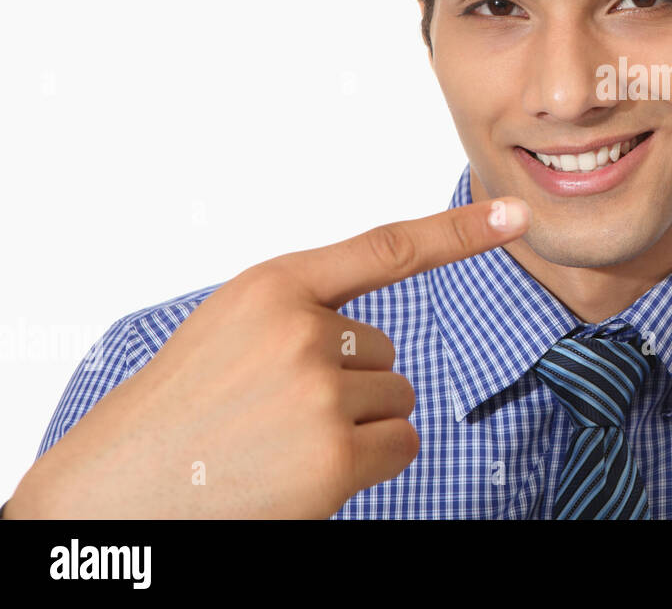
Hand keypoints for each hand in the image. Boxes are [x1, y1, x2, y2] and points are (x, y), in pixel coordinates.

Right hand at [4, 197, 530, 518]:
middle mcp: (301, 328)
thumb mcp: (231, 332)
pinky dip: (370, 463)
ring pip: (395, 398)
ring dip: (355, 427)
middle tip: (274, 415)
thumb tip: (373, 344)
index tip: (515, 215)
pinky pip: (401, 444)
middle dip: (346, 386)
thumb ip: (300, 314)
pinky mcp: (336, 451)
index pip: (385, 248)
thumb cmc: (180, 414)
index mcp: (272, 287)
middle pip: (385, 351)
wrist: (121, 491)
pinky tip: (307, 472)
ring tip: (281, 443)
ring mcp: (320, 390)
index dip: (458, 231)